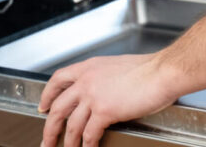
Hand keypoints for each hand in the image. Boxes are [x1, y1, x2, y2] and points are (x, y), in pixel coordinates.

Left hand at [38, 53, 179, 146]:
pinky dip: (87, 146)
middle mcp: (87, 81)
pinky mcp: (104, 111)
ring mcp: (94, 96)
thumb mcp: (118, 66)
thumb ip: (104, 78)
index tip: (43, 106)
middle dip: (49, 128)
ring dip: (67, 142)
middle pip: (57, 107)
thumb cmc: (149, 69)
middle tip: (46, 140)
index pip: (59, 79)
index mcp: (90, 67)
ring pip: (71, 125)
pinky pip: (89, 134)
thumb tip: (102, 91)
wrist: (162, 72)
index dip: (47, 94)